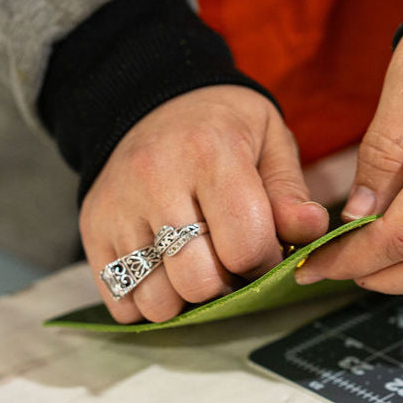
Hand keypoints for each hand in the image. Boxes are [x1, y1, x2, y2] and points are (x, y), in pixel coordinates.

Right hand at [80, 85, 328, 322]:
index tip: (265, 250)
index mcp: (210, 154)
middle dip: (226, 284)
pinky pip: (122, 301)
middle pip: (199, 282)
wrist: (152, 101)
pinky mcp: (93, 228)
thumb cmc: (223, 126)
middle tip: (230, 261)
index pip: (246, 246)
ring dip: (186, 298)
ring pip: (157, 300)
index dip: (266, 261)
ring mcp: (118, 208)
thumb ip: (290, 192)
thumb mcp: (271, 141)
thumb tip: (310, 230)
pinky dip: (149, 301)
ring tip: (198, 265)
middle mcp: (156, 180)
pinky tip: (166, 271)